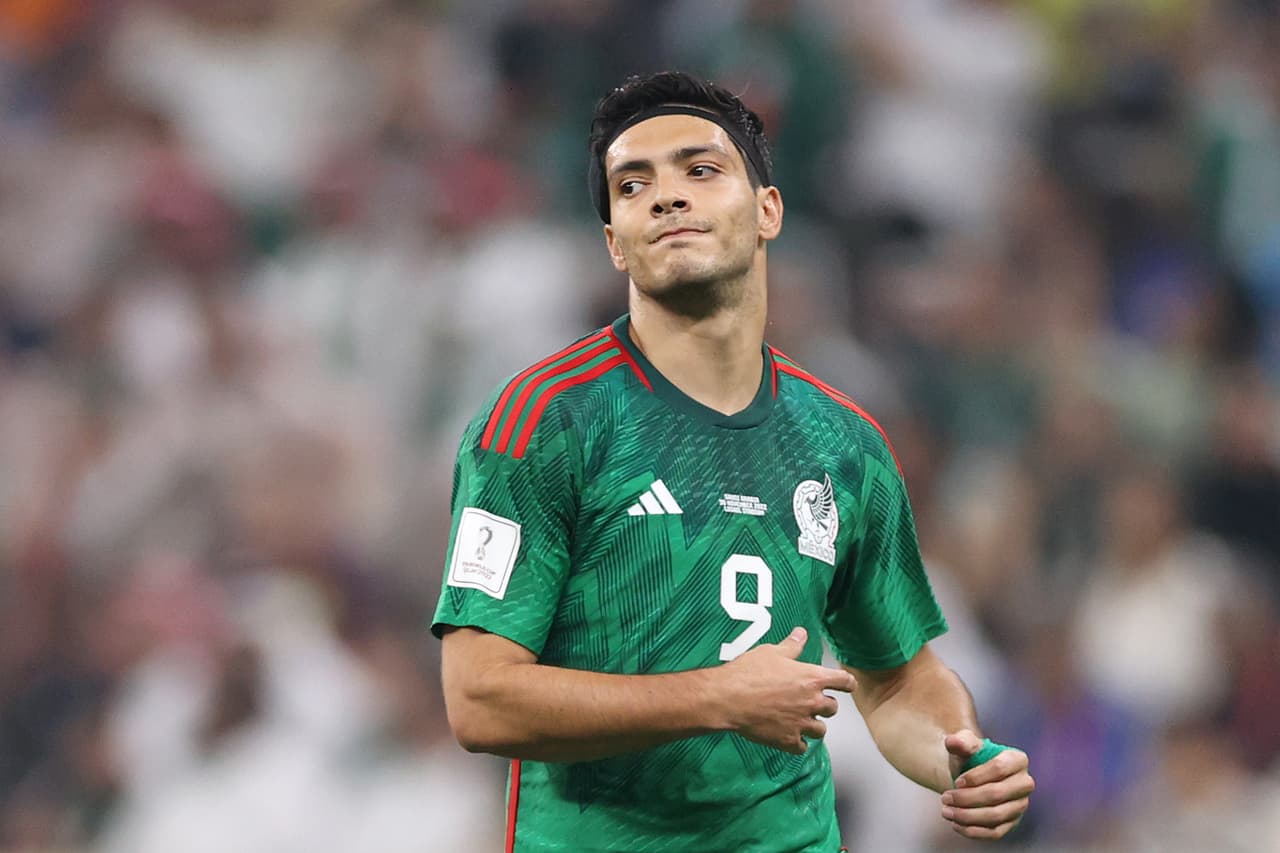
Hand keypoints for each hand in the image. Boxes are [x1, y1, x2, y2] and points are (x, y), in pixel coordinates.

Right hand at [717, 627, 856, 754]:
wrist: (729, 698)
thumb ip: (791, 646)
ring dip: (814, 726)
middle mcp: (811, 702)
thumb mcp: (771, 652)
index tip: (847, 685)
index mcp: (812, 678)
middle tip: (812, 702)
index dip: (848, 683)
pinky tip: (790, 737)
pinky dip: (798, 744)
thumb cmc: (749, 673)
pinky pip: (802, 747)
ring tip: (803, 721)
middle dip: (825, 705)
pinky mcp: (788, 740)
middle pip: (832, 708)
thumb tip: (801, 633)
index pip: (844, 681)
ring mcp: (801, 723)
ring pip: (820, 730)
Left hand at [941, 730, 1033, 839]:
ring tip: (946, 811)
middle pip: (996, 794)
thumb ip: (961, 741)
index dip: (976, 777)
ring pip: (996, 815)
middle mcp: (1024, 783)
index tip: (957, 781)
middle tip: (945, 798)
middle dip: (967, 798)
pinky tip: (956, 824)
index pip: (999, 768)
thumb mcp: (966, 745)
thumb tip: (953, 741)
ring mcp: (1020, 805)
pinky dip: (974, 831)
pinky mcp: (1012, 823)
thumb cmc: (972, 758)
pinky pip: (995, 832)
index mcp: (1017, 759)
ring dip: (967, 816)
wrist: (972, 776)